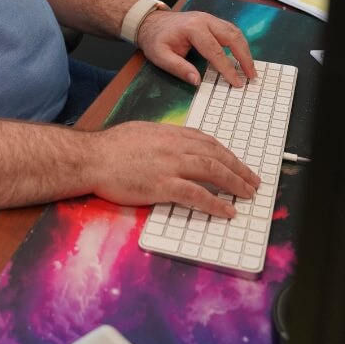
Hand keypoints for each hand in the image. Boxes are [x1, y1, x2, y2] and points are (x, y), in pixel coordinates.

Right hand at [90, 121, 259, 217]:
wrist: (92, 157)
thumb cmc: (110, 147)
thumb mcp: (141, 132)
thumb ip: (162, 139)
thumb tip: (174, 147)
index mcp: (169, 132)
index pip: (206, 140)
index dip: (226, 152)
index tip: (237, 162)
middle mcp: (174, 145)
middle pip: (215, 154)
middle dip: (238, 167)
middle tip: (252, 180)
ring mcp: (170, 165)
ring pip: (213, 171)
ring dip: (235, 183)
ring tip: (248, 193)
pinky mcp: (163, 185)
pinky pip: (197, 195)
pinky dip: (216, 203)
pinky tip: (228, 211)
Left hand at [135, 8, 254, 86]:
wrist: (151, 21)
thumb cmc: (155, 39)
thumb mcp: (160, 56)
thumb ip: (179, 68)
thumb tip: (197, 81)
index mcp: (192, 28)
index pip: (215, 51)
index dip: (227, 68)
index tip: (236, 83)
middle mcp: (205, 20)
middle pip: (231, 37)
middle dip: (244, 57)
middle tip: (252, 76)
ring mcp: (209, 18)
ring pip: (234, 31)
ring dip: (245, 50)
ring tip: (250, 68)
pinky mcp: (211, 20)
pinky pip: (230, 30)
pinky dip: (239, 43)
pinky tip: (242, 55)